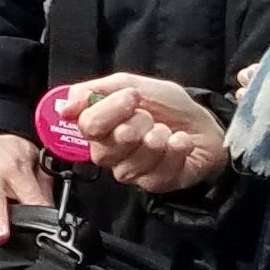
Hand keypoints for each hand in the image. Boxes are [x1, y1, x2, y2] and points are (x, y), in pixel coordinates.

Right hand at [67, 72, 230, 194]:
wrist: (204, 123)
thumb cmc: (167, 106)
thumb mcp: (131, 84)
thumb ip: (95, 91)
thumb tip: (65, 107)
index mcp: (99, 127)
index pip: (87, 126)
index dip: (109, 110)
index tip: (132, 96)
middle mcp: (109, 152)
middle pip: (105, 149)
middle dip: (135, 126)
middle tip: (150, 116)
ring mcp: (131, 171)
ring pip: (131, 163)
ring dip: (156, 139)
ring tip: (166, 131)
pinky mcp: (153, 184)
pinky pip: (156, 173)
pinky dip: (174, 152)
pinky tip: (180, 142)